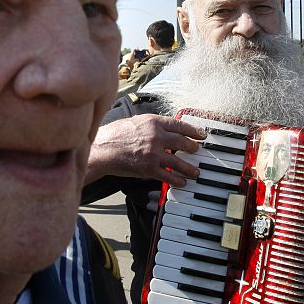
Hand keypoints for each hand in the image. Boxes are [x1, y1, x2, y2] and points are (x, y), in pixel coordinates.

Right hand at [88, 114, 204, 186]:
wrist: (103, 150)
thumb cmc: (114, 135)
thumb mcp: (134, 121)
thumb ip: (150, 124)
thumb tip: (163, 128)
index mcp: (153, 122)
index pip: (180, 125)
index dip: (193, 130)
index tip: (201, 135)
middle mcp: (157, 136)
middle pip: (183, 142)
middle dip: (193, 148)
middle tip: (198, 151)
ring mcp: (154, 153)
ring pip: (179, 162)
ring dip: (190, 168)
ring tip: (196, 172)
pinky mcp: (149, 169)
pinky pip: (168, 176)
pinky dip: (177, 180)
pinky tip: (182, 182)